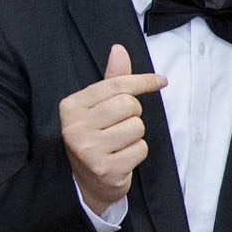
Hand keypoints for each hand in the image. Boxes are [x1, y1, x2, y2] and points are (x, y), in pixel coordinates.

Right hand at [60, 43, 169, 218]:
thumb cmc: (95, 136)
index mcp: (71, 106)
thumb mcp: (97, 107)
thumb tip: (119, 50)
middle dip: (134, 114)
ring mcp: (88, 149)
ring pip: (137, 127)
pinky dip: (137, 152)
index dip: (142, 81)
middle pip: (129, 105)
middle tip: (120, 125)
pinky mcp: (105, 169)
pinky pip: (140, 149)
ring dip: (135, 135)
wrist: (84, 180)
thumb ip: (111, 80)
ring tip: (119, 143)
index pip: (115, 85)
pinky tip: (121, 157)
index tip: (160, 81)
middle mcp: (75, 127)